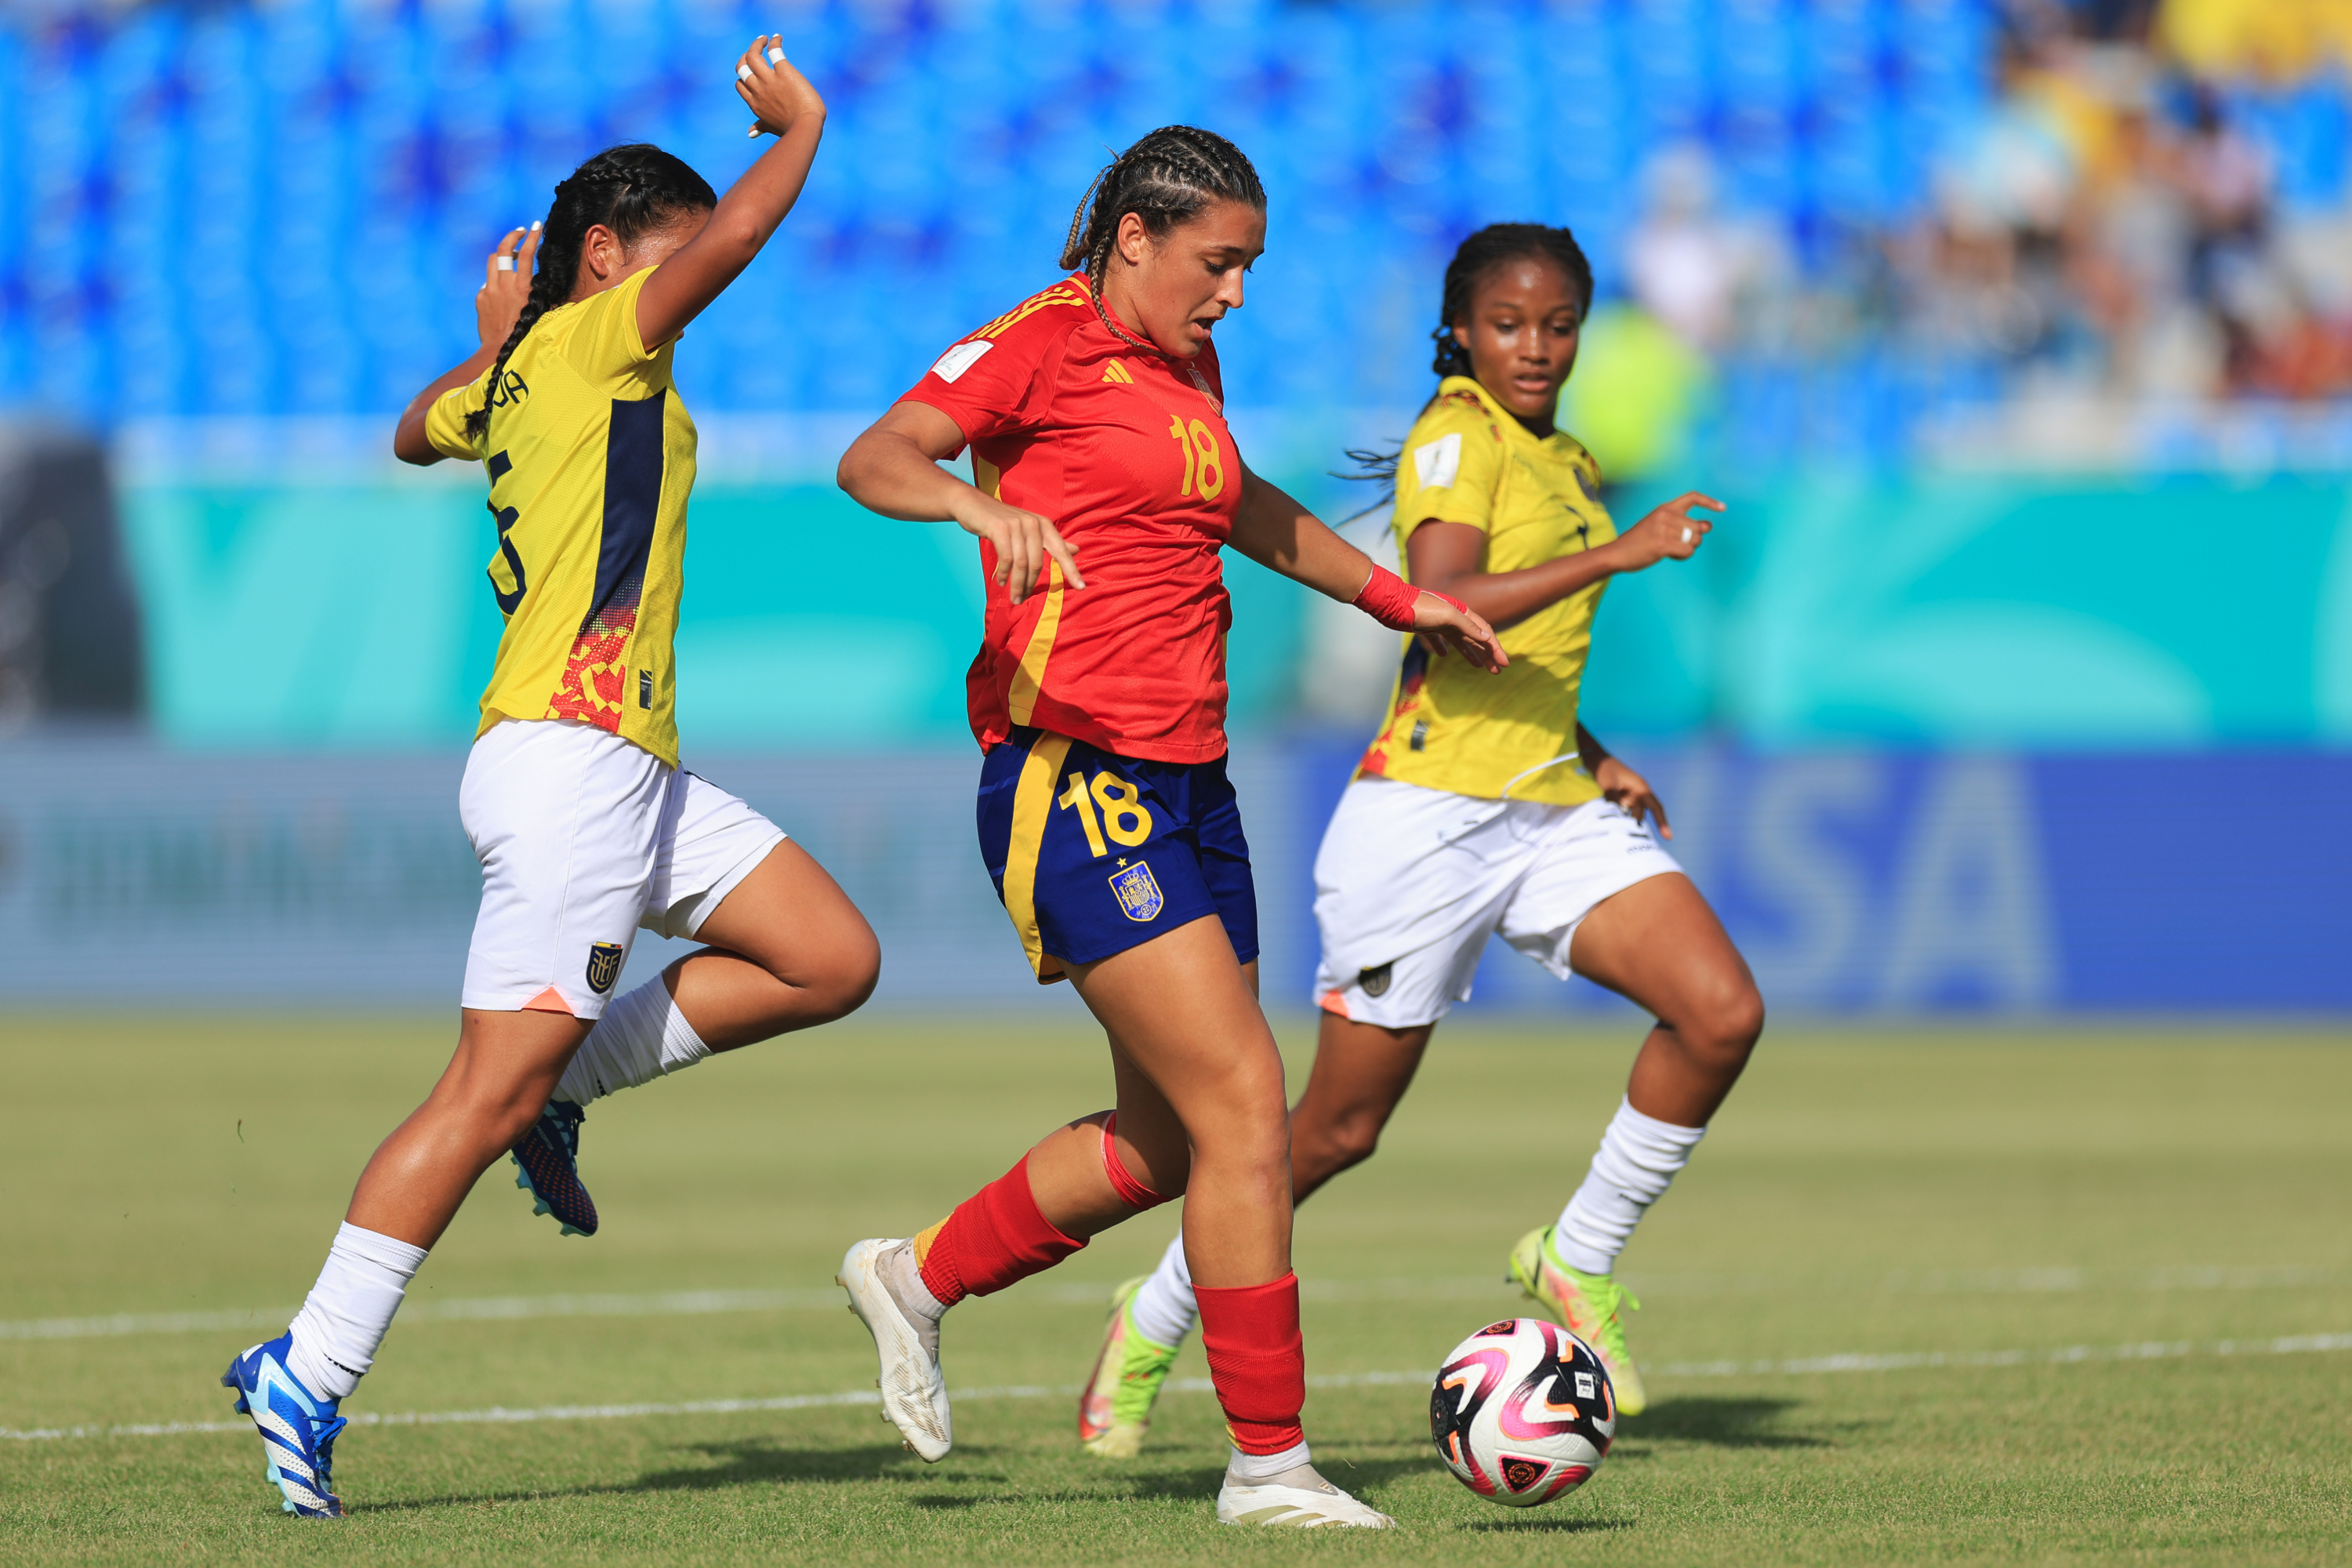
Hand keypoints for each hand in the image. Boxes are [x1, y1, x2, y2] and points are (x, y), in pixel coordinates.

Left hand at [476, 224, 540, 348]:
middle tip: (520, 231)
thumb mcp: (542, 313)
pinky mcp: (480, 297)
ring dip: (502, 256)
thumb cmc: (527, 334)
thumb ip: (545, 295)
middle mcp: (504, 284)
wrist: (500, 350)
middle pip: (504, 248)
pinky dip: (495, 281)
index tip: (536, 225)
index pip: (527, 253)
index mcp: (522, 286)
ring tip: (510, 258)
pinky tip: (501, 292)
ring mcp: (490, 289)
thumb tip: (551, 284)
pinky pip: (487, 282)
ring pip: (493, 260)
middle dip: (513, 235)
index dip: (533, 236)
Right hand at [736, 35, 824, 138]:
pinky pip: (774, 51)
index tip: (752, 71)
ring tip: (764, 39)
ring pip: (752, 55)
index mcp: (754, 103)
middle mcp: (758, 89)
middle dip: (745, 57)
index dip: (743, 76)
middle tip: (755, 51)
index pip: (739, 84)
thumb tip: (750, 133)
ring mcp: (769, 80)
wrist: (805, 126)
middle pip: (742, 67)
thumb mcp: (771, 127)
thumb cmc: (791, 129)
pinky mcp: (784, 71)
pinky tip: (778, 38)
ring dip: (756, 44)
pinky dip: (774, 42)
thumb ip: (760, 127)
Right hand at [951, 492, 1084, 605]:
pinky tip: (1001, 582)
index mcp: (1044, 525)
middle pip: (1037, 563)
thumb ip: (1051, 541)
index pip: (1061, 551)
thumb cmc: (1001, 521)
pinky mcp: (1000, 528)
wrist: (971, 504)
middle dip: (1030, 585)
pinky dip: (1004, 574)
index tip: (1082, 588)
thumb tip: (1077, 550)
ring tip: (1013, 597)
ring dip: (1017, 584)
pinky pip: (1006, 559)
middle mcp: (1033, 523)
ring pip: (1021, 564)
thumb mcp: (1028, 529)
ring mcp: (1017, 524)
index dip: (1072, 570)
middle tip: (1021, 600)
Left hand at [1413, 592, 1507, 672]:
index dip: (1496, 649)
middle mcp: (1455, 618)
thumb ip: (1468, 626)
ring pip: (1461, 642)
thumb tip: (1487, 637)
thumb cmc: (1423, 608)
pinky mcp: (1427, 629)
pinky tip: (1444, 655)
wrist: (1396, 604)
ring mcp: (1441, 624)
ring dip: (1471, 654)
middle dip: (1487, 655)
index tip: (1504, 663)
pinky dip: (1443, 648)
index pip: (1485, 633)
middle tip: (1496, 671)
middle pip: (1476, 639)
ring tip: (1480, 667)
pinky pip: (1439, 640)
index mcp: (1463, 613)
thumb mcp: (1449, 616)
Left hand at [1595, 753, 1670, 839]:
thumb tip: (1615, 819)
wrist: (1597, 759)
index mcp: (1641, 788)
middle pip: (1641, 815)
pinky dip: (1619, 818)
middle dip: (1636, 827)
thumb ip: (1613, 801)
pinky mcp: (1623, 799)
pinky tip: (1611, 825)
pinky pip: (1624, 812)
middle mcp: (1639, 793)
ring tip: (1616, 833)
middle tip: (1628, 841)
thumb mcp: (1608, 785)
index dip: (1662, 822)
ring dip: (1625, 823)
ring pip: (1632, 815)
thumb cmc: (1605, 769)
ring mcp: (1631, 796)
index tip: (1668, 837)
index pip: (1655, 807)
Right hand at [1611, 491, 1725, 570]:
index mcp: (1665, 508)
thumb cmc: (1639, 542)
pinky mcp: (1663, 543)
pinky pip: (1687, 551)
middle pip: (1698, 526)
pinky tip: (1670, 556)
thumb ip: (1683, 524)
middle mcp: (1666, 515)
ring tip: (1671, 550)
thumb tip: (1709, 525)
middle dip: (1694, 539)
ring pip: (1694, 540)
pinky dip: (1682, 557)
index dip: (1709, 502)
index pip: (1692, 498)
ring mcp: (1664, 529)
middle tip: (1679, 545)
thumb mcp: (1661, 526)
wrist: (1617, 553)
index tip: (1722, 508)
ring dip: (1687, 549)